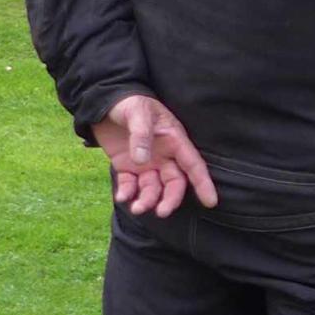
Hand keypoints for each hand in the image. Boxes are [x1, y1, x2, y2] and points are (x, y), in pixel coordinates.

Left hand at [94, 92, 218, 217]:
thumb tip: (142, 161)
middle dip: (170, 199)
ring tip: (136, 208)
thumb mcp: (138, 112)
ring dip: (147, 200)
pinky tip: (122, 197)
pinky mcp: (127, 166)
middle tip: (162, 212)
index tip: (211, 202)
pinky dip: (127, 193)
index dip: (203, 183)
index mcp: (173, 140)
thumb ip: (141, 135)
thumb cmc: (129, 102)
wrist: (103, 101)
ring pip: (153, 188)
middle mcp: (164, 155)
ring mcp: (146, 162)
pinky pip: (130, 184)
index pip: (193, 164)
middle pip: (174, 182)